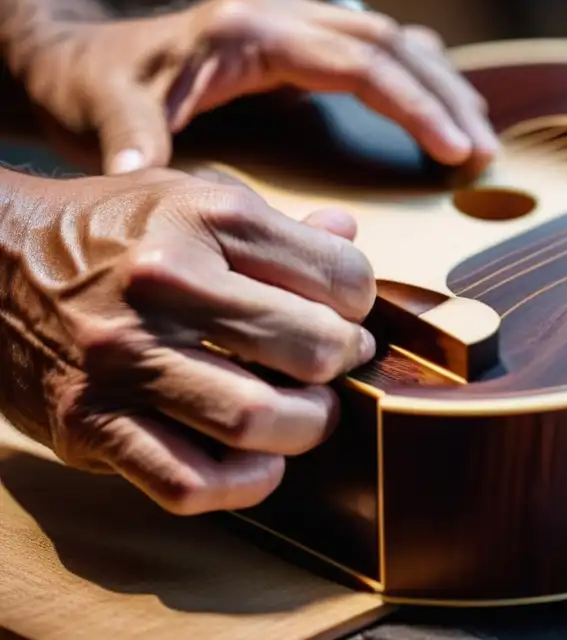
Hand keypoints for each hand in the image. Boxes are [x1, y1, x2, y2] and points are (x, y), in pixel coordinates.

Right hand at [0, 166, 375, 513]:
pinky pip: (187, 481)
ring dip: (305, 430)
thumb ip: (276, 223)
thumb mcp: (191, 196)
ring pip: (257, 421)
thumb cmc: (107, 229)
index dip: (361, 304)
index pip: (339, 277)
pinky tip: (259, 465)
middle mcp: (167, 286)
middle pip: (310, 349)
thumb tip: (348, 236)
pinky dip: (243, 486)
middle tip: (335, 366)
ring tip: (305, 416)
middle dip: (343, 366)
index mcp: (206, 219)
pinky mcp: (89, 422)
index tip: (348, 315)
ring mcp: (124, 359)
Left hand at [20, 0, 498, 174]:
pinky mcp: (299, 30)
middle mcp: (281, 7)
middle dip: (444, 98)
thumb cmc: (100, 88)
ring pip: (391, 37)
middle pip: (390, 42)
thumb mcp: (107, 114)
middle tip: (485, 153)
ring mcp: (294, 13)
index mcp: (251, 28)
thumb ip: (131, 139)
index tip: (457, 150)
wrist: (85, 58)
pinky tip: (443, 108)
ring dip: (440, 84)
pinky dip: (415, 76)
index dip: (416, 107)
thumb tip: (144, 174)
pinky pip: (374, 44)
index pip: (360, 60)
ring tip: (480, 134)